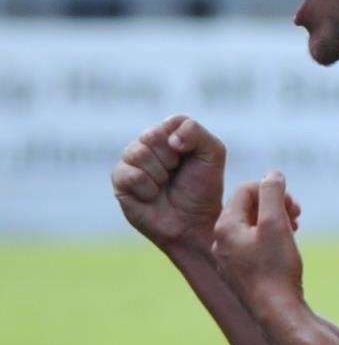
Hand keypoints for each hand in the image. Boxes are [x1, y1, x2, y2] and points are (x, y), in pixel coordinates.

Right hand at [111, 115, 246, 254]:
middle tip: (176, 172)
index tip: (190, 157)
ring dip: (159, 173)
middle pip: (151, 135)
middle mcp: (148, 144)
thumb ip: (196, 133)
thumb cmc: (202, 188)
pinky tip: (152, 195)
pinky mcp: (119, 181)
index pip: (174, 121)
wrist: (193, 222)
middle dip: (171, 158)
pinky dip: (147, 188)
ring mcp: (131, 162)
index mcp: (171, 134)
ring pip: (137, 152)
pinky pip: (129, 175)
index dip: (185, 141)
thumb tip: (171, 139)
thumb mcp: (212, 154)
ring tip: (164, 184)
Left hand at [214, 172, 305, 314]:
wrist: (276, 311)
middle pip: (248, 207)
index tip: (291, 201)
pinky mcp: (241, 272)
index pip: (245, 190)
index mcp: (225, 226)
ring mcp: (229, 258)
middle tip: (297, 213)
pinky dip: (272, 238)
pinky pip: (254, 244)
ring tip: (295, 227)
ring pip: (252, 226)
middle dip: (275, 204)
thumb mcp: (275, 223)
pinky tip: (287, 246)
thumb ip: (272, 193)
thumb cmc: (276, 268)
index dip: (271, 189)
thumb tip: (271, 173)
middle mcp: (221, 240)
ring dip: (275, 220)